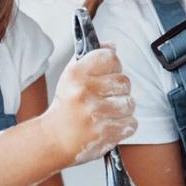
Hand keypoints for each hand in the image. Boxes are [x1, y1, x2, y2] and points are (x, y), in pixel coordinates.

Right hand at [44, 45, 136, 166]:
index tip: (107, 75)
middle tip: (104, 98)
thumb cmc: (65, 107)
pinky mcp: (105, 133)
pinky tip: (108, 125)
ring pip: (130, 103)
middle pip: (124, 81)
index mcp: (76, 74)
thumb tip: (112, 46)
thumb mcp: (70, 77)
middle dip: (118, 90)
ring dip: (122, 109)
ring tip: (106, 113)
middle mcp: (84, 92)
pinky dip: (124, 126)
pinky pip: (131, 123)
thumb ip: (91, 59)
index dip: (113, 66)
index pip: (110, 57)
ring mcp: (95, 113)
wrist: (54, 139)